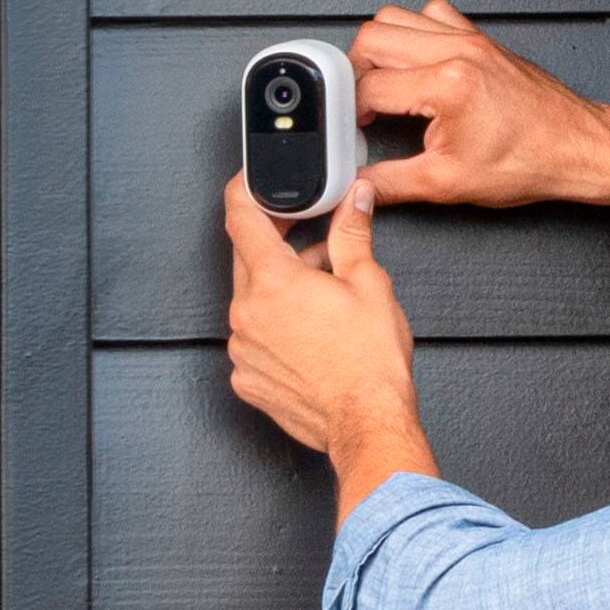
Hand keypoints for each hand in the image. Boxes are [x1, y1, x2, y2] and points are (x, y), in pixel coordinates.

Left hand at [225, 176, 437, 512]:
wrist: (367, 423)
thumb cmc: (369, 364)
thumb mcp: (368, 283)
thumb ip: (352, 233)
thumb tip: (354, 201)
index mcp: (272, 282)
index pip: (240, 217)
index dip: (245, 192)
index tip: (252, 186)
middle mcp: (246, 314)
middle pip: (246, 259)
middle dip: (274, 243)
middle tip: (306, 240)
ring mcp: (242, 349)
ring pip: (250, 302)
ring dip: (277, 291)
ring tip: (318, 297)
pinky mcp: (247, 378)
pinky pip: (252, 340)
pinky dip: (273, 330)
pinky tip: (306, 335)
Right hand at [350, 0, 609, 208]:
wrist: (576, 148)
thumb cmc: (529, 161)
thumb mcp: (448, 184)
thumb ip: (391, 183)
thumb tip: (357, 183)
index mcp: (447, 85)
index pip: (370, 87)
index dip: (352, 113)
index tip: (357, 130)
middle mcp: (457, 51)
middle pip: (373, 38)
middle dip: (355, 71)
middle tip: (362, 103)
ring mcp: (470, 39)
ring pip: (397, 17)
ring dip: (381, 48)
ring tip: (384, 82)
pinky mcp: (481, 37)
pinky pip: (432, 14)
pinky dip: (414, 31)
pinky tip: (417, 63)